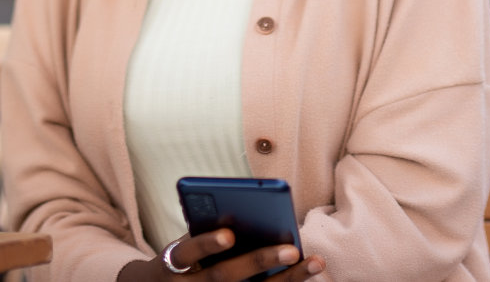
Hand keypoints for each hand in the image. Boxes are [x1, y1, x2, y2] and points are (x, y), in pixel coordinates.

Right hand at [117, 229, 325, 281]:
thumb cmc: (179, 259)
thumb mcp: (182, 245)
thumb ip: (205, 231)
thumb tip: (244, 215)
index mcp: (174, 263)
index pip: (189, 252)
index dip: (208, 244)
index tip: (229, 234)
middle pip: (225, 277)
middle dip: (259, 262)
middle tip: (292, 249)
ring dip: (285, 279)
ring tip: (315, 262)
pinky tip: (306, 274)